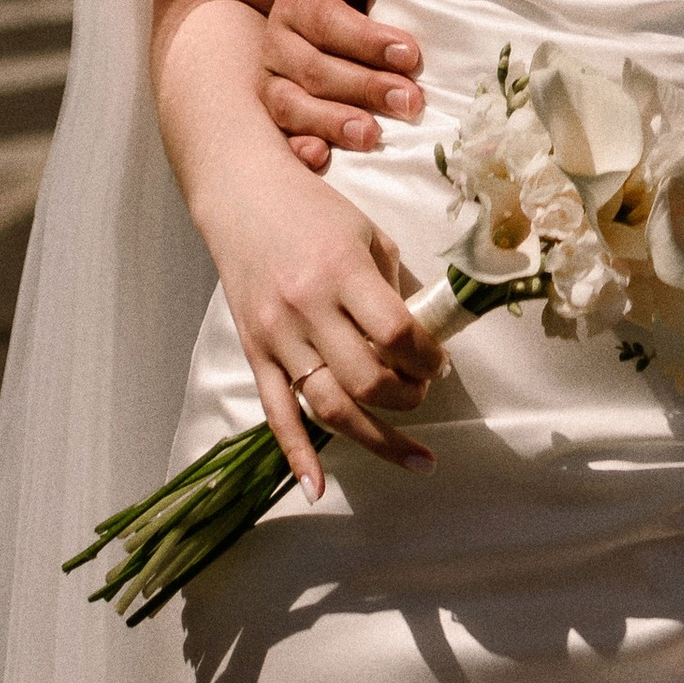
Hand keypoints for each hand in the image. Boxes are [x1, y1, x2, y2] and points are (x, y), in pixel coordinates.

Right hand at [203, 150, 447, 500]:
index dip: (428, 358)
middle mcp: (307, 308)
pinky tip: (319, 487)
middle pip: (366, 379)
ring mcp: (277, 335)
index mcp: (342, 271)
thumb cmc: (313, 211)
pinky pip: (277, 414)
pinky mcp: (255, 353)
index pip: (396, 333)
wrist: (241, 195)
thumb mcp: (367, 235)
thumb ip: (392, 289)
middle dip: (408, 397)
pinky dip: (298, 456)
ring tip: (413, 454)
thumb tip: (421, 341)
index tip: (442, 362)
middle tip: (424, 391)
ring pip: (329, 407)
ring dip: (376, 438)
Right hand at [258, 0, 421, 170]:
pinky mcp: (276, 119)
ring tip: (373, 136)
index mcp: (296, 1)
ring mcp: (273, 84)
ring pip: (292, 107)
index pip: (326, 21)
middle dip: (365, 87)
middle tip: (410, 102)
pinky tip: (321, 158)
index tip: (410, 53)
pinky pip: (280, 139)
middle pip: (315, 69)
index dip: (367, 39)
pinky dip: (299, 150)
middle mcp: (277, 43)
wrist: (325, 9)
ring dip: (333, 122)